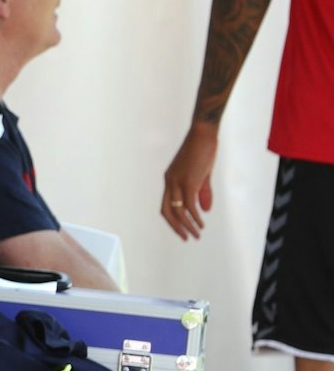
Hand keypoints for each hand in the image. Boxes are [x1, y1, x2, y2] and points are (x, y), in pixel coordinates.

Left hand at [161, 123, 217, 239]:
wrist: (204, 132)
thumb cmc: (204, 150)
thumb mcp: (202, 174)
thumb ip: (202, 192)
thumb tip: (204, 211)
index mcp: (170, 180)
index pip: (166, 206)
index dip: (173, 220)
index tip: (182, 230)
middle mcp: (170, 182)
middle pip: (167, 212)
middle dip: (176, 227)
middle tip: (187, 238)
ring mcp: (177, 182)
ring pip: (178, 211)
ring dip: (187, 225)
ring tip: (196, 234)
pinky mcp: (188, 181)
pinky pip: (189, 205)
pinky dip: (194, 217)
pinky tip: (201, 223)